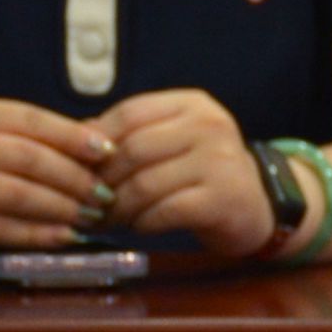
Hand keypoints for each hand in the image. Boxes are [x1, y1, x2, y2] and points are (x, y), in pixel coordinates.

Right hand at [0, 95, 113, 246]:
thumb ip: (23, 137)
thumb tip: (94, 145)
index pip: (30, 119)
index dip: (73, 135)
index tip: (106, 152)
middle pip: (29, 158)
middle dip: (74, 178)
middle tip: (104, 194)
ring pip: (17, 194)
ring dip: (61, 207)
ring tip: (89, 216)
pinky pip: (0, 228)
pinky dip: (38, 233)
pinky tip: (64, 236)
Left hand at [90, 89, 276, 257]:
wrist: (258, 206)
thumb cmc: (203, 172)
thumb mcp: (174, 141)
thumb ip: (132, 134)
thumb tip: (73, 140)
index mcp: (193, 105)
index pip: (130, 113)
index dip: (96, 141)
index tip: (80, 166)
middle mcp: (210, 126)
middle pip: (133, 150)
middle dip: (103, 180)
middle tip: (88, 201)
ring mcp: (220, 162)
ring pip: (145, 184)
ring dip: (118, 207)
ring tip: (108, 218)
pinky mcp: (222, 199)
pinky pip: (163, 212)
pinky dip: (142, 223)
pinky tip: (139, 226)